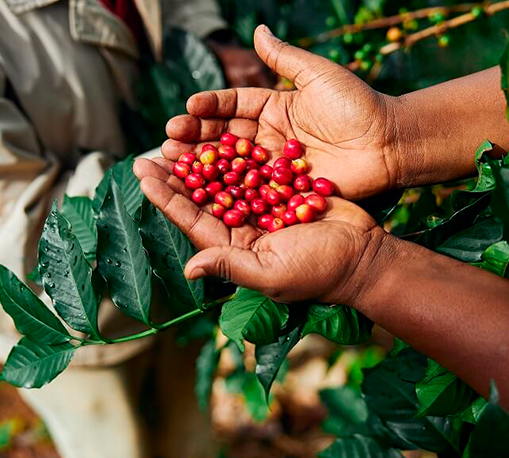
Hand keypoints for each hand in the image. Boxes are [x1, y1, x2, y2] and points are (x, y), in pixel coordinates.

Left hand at [133, 158, 383, 305]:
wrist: (366, 256)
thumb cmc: (320, 272)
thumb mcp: (271, 274)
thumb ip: (230, 266)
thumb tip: (189, 269)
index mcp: (233, 248)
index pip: (191, 219)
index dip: (166, 197)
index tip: (143, 173)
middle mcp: (243, 228)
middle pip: (202, 196)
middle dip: (177, 173)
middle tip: (153, 148)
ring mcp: (263, 208)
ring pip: (225, 178)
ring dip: (202, 158)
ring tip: (180, 135)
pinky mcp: (283, 191)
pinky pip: (254, 168)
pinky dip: (237, 151)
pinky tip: (219, 132)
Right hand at [166, 25, 400, 199]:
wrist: (390, 143)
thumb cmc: (358, 105)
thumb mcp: (319, 75)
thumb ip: (285, 58)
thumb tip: (257, 30)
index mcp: (275, 107)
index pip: (234, 106)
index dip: (210, 107)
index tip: (187, 107)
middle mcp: (270, 137)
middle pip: (225, 137)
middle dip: (195, 138)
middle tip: (168, 140)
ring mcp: (275, 166)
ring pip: (232, 165)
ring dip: (202, 166)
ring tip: (174, 163)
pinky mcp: (285, 191)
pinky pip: (252, 191)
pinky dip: (228, 192)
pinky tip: (203, 193)